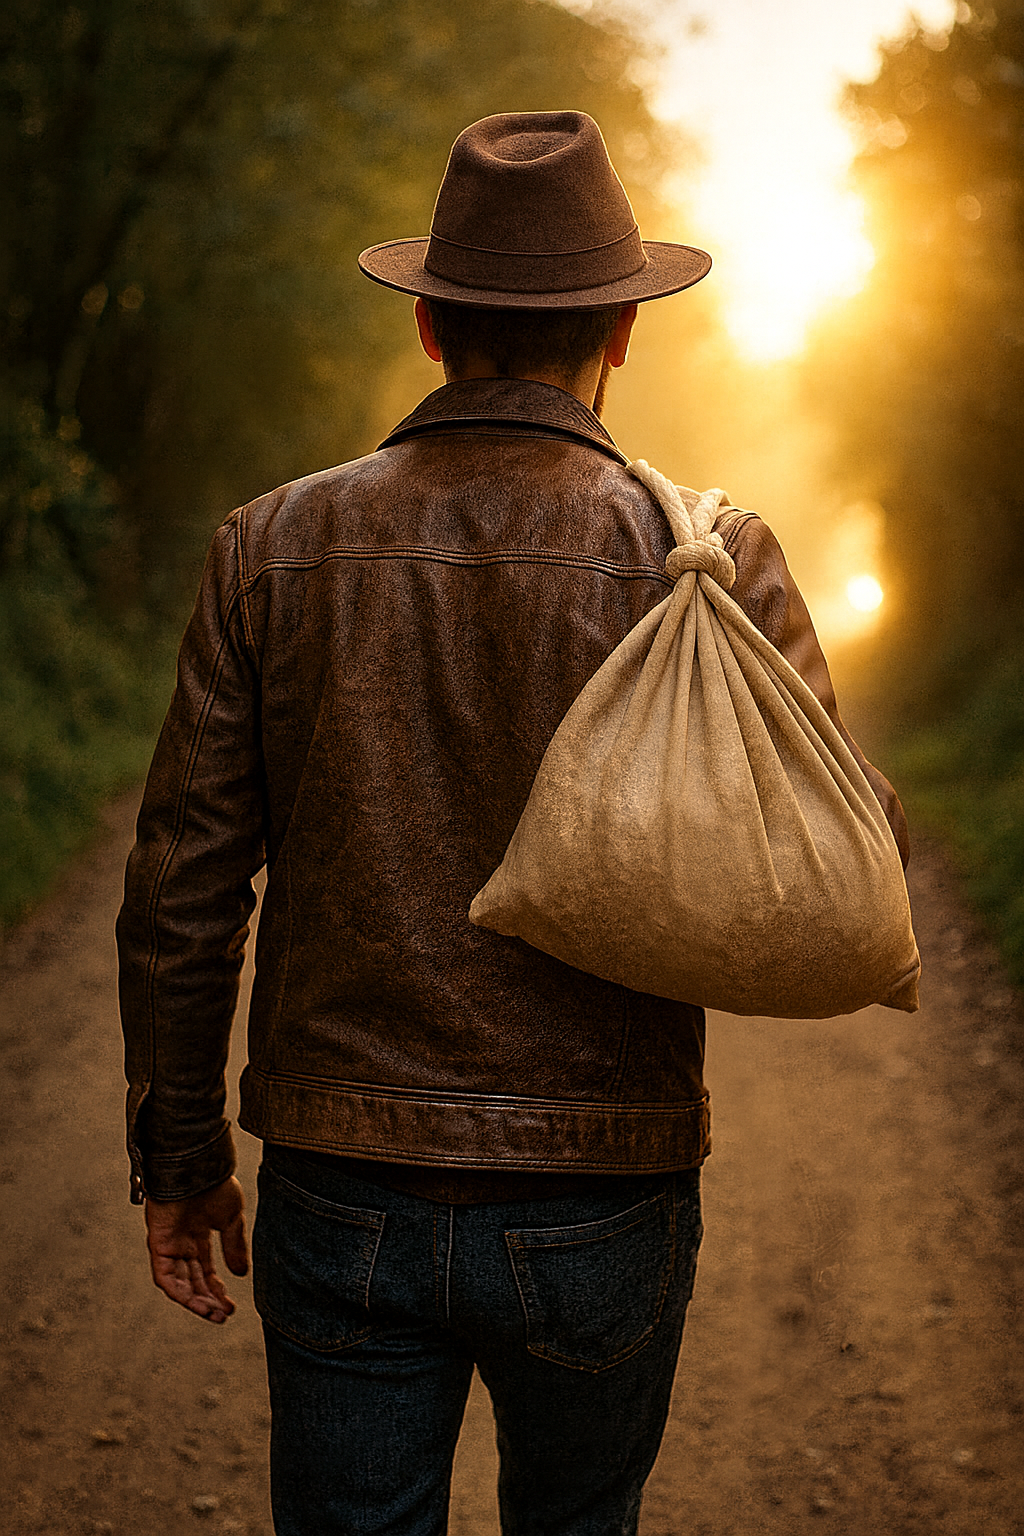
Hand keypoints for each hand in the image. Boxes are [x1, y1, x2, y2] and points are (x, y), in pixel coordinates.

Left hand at [145, 1175, 248, 1323]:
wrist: (198, 1167)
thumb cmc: (215, 1184)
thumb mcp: (232, 1218)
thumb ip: (234, 1246)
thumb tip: (240, 1273)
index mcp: (199, 1234)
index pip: (205, 1270)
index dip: (217, 1289)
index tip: (231, 1305)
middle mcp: (182, 1242)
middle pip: (192, 1280)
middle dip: (208, 1300)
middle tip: (223, 1315)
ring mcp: (169, 1244)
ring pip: (179, 1283)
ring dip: (195, 1301)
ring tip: (213, 1314)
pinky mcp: (158, 1243)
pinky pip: (165, 1276)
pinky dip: (179, 1292)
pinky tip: (196, 1302)